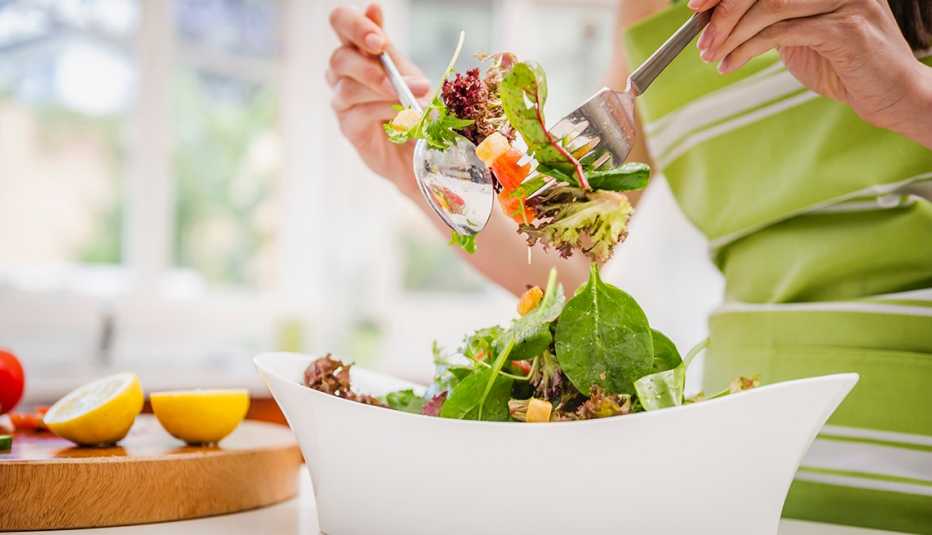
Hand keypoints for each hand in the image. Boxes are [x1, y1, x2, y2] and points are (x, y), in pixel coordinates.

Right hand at [327, 3, 431, 196]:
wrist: (419, 150)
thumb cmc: (412, 107)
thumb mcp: (407, 73)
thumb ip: (389, 47)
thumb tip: (372, 7)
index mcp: (358, 51)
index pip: (341, 24)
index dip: (355, 25)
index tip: (379, 38)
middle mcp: (343, 74)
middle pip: (338, 56)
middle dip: (366, 59)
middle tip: (386, 56)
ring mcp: (343, 101)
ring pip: (347, 87)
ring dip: (382, 87)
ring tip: (410, 95)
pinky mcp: (348, 127)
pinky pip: (358, 112)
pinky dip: (383, 109)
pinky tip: (402, 113)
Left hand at [690, 0, 931, 140]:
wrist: (888, 95)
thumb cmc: (841, 65)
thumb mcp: (796, 36)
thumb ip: (766, 21)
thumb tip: (715, 18)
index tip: (697, 4)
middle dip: (724, 10)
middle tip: (700, 37)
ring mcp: (844, 1)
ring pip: (770, 7)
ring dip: (732, 34)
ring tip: (712, 56)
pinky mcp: (846, 30)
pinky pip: (783, 32)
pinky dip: (748, 50)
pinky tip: (730, 65)